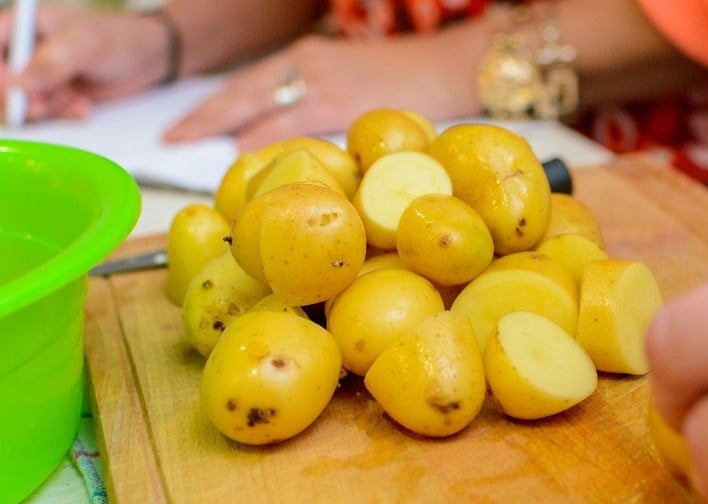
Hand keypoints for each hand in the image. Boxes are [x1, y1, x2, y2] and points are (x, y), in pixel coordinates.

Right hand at [0, 5, 167, 121]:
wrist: (147, 59)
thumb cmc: (119, 39)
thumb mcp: (85, 45)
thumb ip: (51, 62)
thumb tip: (19, 84)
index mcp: (22, 25)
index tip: (15, 90)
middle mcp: (25, 50)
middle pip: (3, 84)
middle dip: (22, 99)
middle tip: (44, 107)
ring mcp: (39, 75)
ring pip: (22, 102)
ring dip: (49, 109)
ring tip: (77, 100)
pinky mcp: (54, 95)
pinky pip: (45, 114)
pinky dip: (63, 115)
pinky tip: (84, 107)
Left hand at [163, 32, 478, 149]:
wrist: (450, 63)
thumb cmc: (405, 79)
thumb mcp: (349, 81)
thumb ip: (317, 103)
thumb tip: (291, 142)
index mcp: (305, 57)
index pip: (247, 84)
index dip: (212, 107)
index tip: (182, 127)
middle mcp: (307, 64)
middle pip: (241, 92)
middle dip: (203, 117)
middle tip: (172, 139)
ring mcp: (324, 84)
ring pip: (260, 108)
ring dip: (226, 132)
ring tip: (195, 150)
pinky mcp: (344, 105)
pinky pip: (295, 126)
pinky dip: (267, 143)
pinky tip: (246, 158)